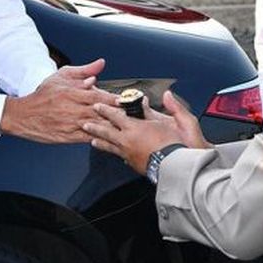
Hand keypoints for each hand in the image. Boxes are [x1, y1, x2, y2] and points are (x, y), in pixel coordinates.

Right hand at [0, 59, 118, 142]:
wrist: (24, 115)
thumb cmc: (44, 94)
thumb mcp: (62, 76)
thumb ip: (84, 71)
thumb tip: (100, 64)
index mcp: (72, 93)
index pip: (98, 96)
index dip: (114, 99)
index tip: (128, 99)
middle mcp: (73, 109)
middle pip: (100, 112)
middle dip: (118, 114)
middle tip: (134, 115)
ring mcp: (71, 125)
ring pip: (96, 127)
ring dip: (112, 127)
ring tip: (127, 128)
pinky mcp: (69, 137)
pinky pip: (88, 138)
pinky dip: (100, 139)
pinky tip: (112, 139)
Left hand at [84, 91, 209, 173]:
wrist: (176, 167)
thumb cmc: (177, 145)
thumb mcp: (176, 120)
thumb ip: (171, 106)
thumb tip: (168, 95)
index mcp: (135, 128)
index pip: (115, 115)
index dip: (105, 110)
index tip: (97, 106)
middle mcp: (127, 141)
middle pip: (106, 132)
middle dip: (95, 126)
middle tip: (85, 123)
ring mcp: (128, 154)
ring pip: (109, 146)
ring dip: (100, 141)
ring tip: (92, 140)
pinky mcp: (133, 164)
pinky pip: (119, 156)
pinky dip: (113, 152)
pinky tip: (114, 153)